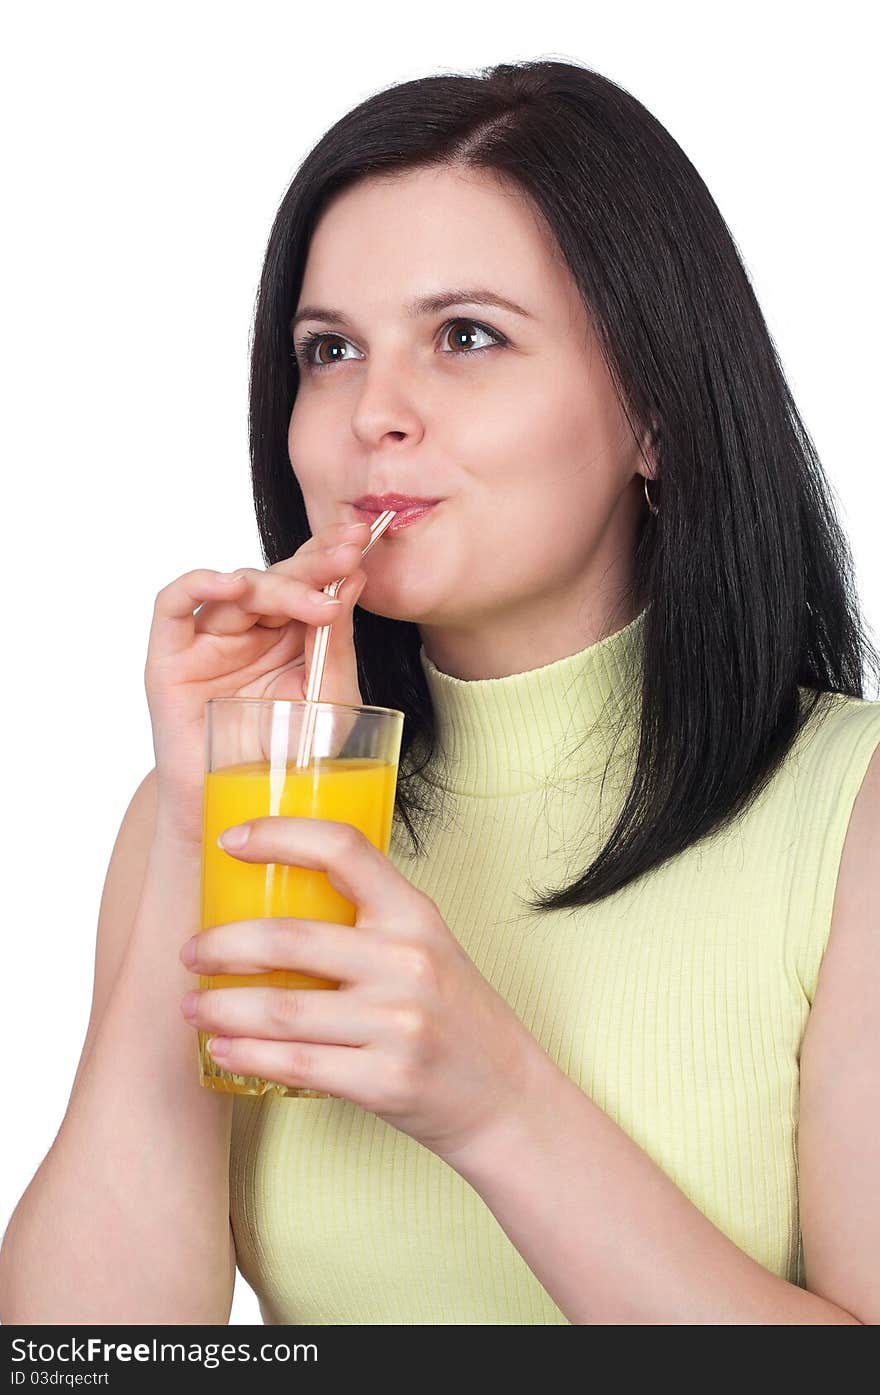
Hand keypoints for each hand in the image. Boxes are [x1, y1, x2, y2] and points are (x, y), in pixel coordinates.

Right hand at [144, 519, 371, 843]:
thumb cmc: (288, 759)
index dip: (331, 555)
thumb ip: (338, 643)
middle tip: (348, 556)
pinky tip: (235, 584)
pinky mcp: (170, 656)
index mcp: (288, 632)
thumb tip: (354, 580)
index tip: (364, 542)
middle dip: (315, 564)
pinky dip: (200, 584)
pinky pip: (174, 604)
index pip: (308, 579)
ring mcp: (209, 639)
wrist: (244, 813)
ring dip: (278, 585)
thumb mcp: (330, 698)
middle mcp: (249, 628)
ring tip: (314, 600)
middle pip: (278, 577)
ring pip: (237, 587)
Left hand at [178, 816, 540, 1162]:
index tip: (229, 839)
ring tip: (192, 1005)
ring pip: (279, 1008)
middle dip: (221, 944)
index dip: (280, 834)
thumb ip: (368, 920)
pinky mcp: (385, 1080)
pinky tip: (222, 1047)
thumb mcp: (426, 947)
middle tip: (190, 951)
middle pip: (288, 938)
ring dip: (219, 1006)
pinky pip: (293, 1063)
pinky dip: (245, 1054)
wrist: (507, 1099)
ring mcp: (398, 1023)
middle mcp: (408, 961)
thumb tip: (277, 892)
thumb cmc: (453, 1015)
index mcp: (415, 915)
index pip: (344, 849)